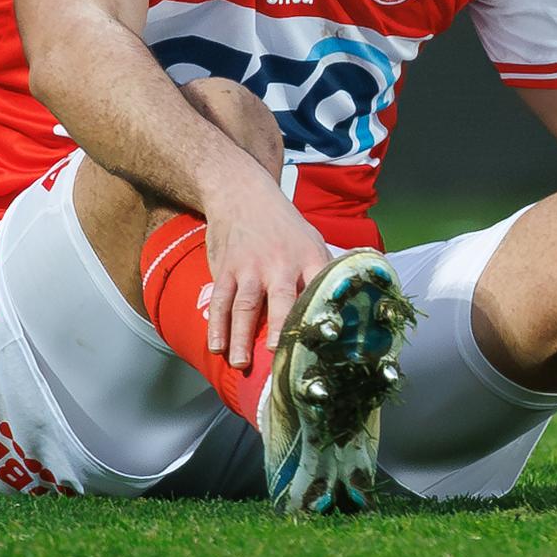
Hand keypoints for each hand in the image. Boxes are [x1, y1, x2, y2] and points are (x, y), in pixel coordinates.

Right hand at [201, 182, 330, 369]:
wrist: (243, 193)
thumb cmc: (283, 225)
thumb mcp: (311, 240)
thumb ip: (322, 273)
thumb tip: (341, 308)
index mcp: (309, 258)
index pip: (320, 287)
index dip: (323, 312)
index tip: (325, 338)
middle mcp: (281, 263)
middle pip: (282, 299)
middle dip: (280, 327)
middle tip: (277, 354)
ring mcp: (251, 267)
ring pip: (245, 306)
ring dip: (241, 337)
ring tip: (241, 363)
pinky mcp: (227, 269)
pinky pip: (221, 300)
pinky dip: (217, 325)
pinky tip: (216, 346)